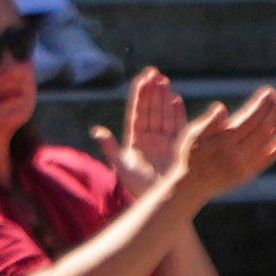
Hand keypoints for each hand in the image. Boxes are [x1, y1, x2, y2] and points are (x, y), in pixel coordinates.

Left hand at [99, 68, 191, 187]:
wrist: (161, 202)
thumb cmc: (138, 188)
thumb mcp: (121, 167)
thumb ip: (110, 148)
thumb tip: (97, 131)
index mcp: (134, 139)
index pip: (136, 112)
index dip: (139, 96)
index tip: (141, 79)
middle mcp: (150, 138)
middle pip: (151, 109)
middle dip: (153, 91)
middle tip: (154, 73)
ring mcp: (165, 141)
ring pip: (164, 114)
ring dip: (164, 98)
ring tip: (164, 81)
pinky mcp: (178, 146)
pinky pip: (178, 125)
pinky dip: (178, 112)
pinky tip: (176, 99)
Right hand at [170, 87, 275, 205]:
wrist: (191, 186)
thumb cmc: (189, 156)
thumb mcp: (191, 135)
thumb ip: (209, 122)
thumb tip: (222, 108)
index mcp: (223, 141)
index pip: (248, 119)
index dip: (260, 105)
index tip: (270, 92)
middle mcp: (236, 154)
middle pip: (261, 129)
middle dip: (274, 111)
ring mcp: (244, 166)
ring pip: (267, 143)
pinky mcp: (248, 175)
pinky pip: (267, 160)